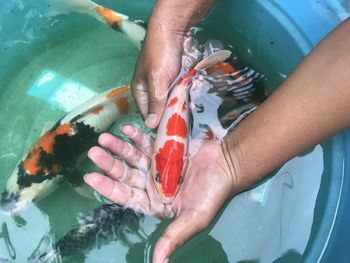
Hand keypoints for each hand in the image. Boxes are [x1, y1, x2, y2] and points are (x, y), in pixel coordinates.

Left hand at [84, 124, 236, 262]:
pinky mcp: (162, 149)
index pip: (126, 196)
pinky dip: (135, 136)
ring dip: (118, 147)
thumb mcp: (194, 218)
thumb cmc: (212, 193)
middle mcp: (151, 184)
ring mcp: (155, 165)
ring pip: (131, 156)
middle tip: (94, 152)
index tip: (91, 177)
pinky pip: (145, 142)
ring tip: (104, 138)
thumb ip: (174, 237)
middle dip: (109, 164)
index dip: (108, 188)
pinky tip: (126, 129)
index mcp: (155, 203)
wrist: (227, 165)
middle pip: (125, 174)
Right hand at [130, 0, 215, 128]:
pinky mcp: (176, 81)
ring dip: (179, 108)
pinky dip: (185, 98)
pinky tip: (193, 105)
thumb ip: (155, 103)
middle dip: (170, 115)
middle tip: (183, 126)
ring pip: (171, 103)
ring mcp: (164, 86)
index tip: (171, 133)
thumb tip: (150, 126)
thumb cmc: (160, 54)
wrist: (174, 30)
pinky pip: (180, 94)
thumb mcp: (157, 80)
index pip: (148, 115)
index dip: (158, 124)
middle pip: (160, 110)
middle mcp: (151, 91)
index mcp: (140, 92)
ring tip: (190, 118)